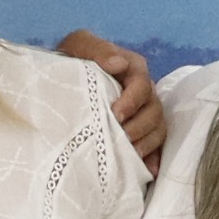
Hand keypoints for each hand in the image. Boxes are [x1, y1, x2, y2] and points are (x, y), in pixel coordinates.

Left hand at [58, 30, 167, 168]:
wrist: (60, 83)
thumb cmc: (71, 61)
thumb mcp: (78, 46)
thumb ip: (97, 50)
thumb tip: (118, 63)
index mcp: (133, 69)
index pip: (142, 84)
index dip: (132, 101)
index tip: (115, 115)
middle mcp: (143, 92)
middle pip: (154, 110)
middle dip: (139, 126)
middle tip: (121, 138)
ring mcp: (143, 113)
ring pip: (158, 129)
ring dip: (146, 143)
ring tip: (130, 155)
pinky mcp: (139, 132)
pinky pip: (155, 146)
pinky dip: (153, 158)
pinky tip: (146, 171)